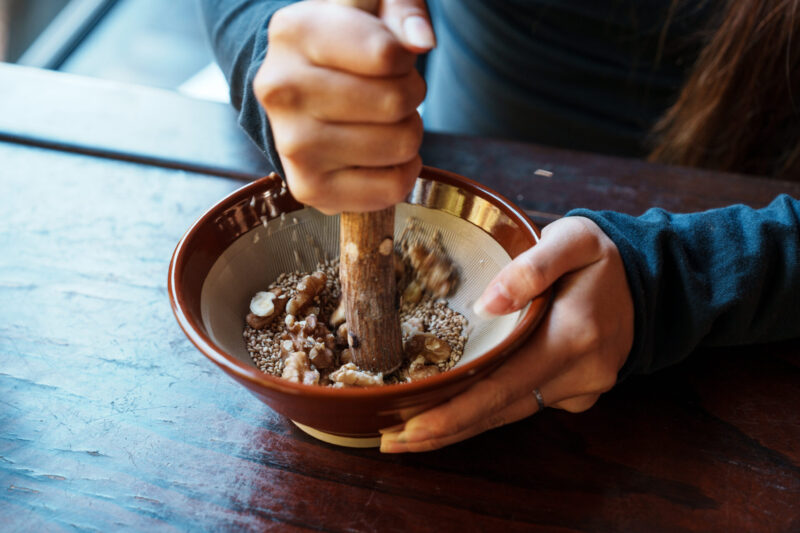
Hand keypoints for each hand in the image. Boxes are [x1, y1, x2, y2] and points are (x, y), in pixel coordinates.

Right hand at [254, 0, 434, 213]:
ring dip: (408, 133)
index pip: (387, 54)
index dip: (405, 58)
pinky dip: (402, 172)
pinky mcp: (308, 188)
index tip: (389, 59)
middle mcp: (282, 90)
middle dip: (411, 95)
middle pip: (396, 102)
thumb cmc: (344, 44)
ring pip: (401, 146)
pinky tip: (382, 155)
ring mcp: (292, 145)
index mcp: (293, 31)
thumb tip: (421, 41)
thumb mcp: (372, 7)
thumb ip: (403, 10)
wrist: (295, 93)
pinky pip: (391, 188)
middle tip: (389, 93)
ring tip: (381, 122)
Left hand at [380, 216, 634, 451]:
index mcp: (572, 335)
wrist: (652, 280)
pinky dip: (489, 412)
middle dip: (443, 429)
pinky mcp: (580, 393)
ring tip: (410, 435)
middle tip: (392, 441)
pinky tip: (455, 413)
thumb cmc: (602, 255)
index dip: (453, 411)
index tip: (409, 427)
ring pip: (510, 414)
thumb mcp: (574, 239)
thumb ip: (533, 266)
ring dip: (461, 427)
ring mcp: (582, 388)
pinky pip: (526, 405)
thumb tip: (489, 303)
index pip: (500, 385)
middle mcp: (578, 372)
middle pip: (499, 411)